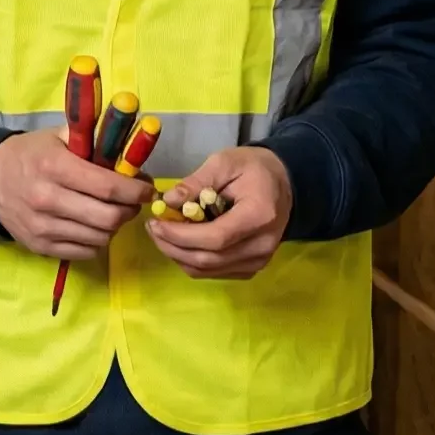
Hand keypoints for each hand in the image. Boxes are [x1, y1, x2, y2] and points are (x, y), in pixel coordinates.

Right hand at [0, 129, 153, 259]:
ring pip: (100, 237)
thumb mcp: (58, 137)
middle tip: (131, 202)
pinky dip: (97, 240)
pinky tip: (92, 225)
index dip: (135, 191)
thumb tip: (134, 156)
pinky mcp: (41, 246)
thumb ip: (94, 142)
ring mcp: (43, 227)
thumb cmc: (31, 155)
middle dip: (129, 210)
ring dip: (114, 226)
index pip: (108, 186)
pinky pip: (85, 251)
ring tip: (111, 212)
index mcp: (54, 166)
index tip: (146, 189)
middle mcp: (47, 199)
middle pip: (108, 217)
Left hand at [145, 147, 292, 278]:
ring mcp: (258, 261)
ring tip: (161, 234)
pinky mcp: (251, 268)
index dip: (181, 235)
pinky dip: (191, 260)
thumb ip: (196, 181)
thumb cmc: (253, 169)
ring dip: (178, 255)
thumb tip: (168, 201)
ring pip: (208, 270)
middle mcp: (262, 245)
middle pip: (209, 259)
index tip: (156, 223)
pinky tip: (180, 242)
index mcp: (259, 216)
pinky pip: (214, 272)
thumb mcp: (224, 162)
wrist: (282, 183)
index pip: (216, 238)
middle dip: (173, 246)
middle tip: (152, 228)